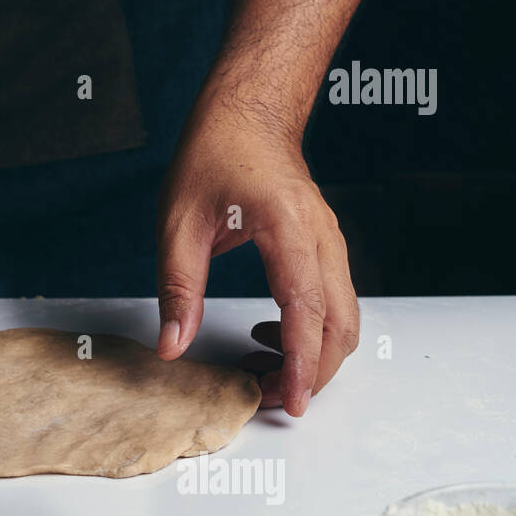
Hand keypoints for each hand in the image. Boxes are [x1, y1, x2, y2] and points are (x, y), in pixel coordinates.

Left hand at [156, 115, 358, 415]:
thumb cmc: (215, 154)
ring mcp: (330, 242)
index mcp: (289, 228)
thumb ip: (178, 286)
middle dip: (309, 373)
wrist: (249, 113)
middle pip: (339, 326)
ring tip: (258, 370)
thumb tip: (172, 344)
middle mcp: (322, 238)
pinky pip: (333, 302)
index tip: (289, 401)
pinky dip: (310, 332)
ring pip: (343, 319)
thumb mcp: (179, 221)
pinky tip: (266, 336)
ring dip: (311, 356)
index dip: (300, 363)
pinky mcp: (325, 248)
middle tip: (264, 398)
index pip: (306, 310)